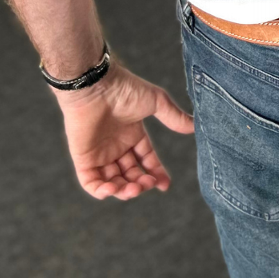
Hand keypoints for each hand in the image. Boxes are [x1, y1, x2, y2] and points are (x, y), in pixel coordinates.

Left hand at [55, 62, 193, 200]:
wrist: (96, 86)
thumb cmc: (125, 89)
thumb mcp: (157, 102)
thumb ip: (174, 117)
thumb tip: (195, 127)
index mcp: (132, 135)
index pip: (146, 160)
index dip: (156, 173)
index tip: (165, 184)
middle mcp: (116, 146)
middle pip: (130, 174)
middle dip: (141, 184)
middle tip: (148, 184)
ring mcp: (99, 153)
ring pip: (112, 182)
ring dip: (124, 190)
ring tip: (134, 188)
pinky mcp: (83, 158)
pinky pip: (90, 182)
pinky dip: (101, 191)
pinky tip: (113, 189)